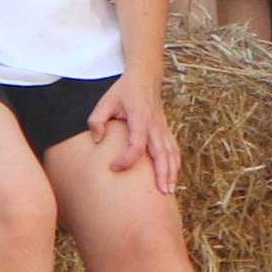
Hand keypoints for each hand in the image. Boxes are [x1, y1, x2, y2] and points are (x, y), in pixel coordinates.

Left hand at [87, 78, 181, 194]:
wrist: (145, 77)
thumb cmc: (123, 91)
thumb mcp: (105, 101)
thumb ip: (97, 120)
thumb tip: (97, 140)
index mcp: (140, 118)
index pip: (136, 144)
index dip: (126, 159)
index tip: (114, 167)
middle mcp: (154, 125)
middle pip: (161, 153)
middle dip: (163, 174)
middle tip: (161, 194)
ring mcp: (162, 128)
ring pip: (171, 154)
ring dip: (171, 173)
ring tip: (168, 192)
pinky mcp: (165, 130)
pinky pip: (173, 150)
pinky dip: (175, 165)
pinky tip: (173, 179)